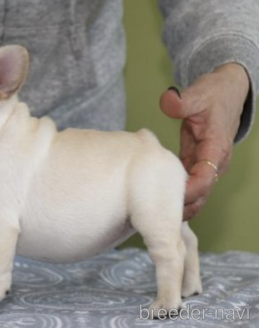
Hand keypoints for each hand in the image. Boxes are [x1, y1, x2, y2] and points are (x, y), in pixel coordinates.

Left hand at [160, 63, 249, 219]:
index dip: (188, 191)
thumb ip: (182, 100)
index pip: (205, 178)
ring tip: (153, 215)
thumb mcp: (199, 93)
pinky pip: (189, 187)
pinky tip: (157, 202)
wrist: (227, 91)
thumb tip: (168, 101)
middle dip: (181, 207)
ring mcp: (207, 165)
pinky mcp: (197, 164)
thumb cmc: (214, 93)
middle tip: (155, 216)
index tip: (167, 198)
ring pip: (196, 196)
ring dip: (179, 206)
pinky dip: (176, 196)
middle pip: (201, 195)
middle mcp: (215, 162)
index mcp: (216, 148)